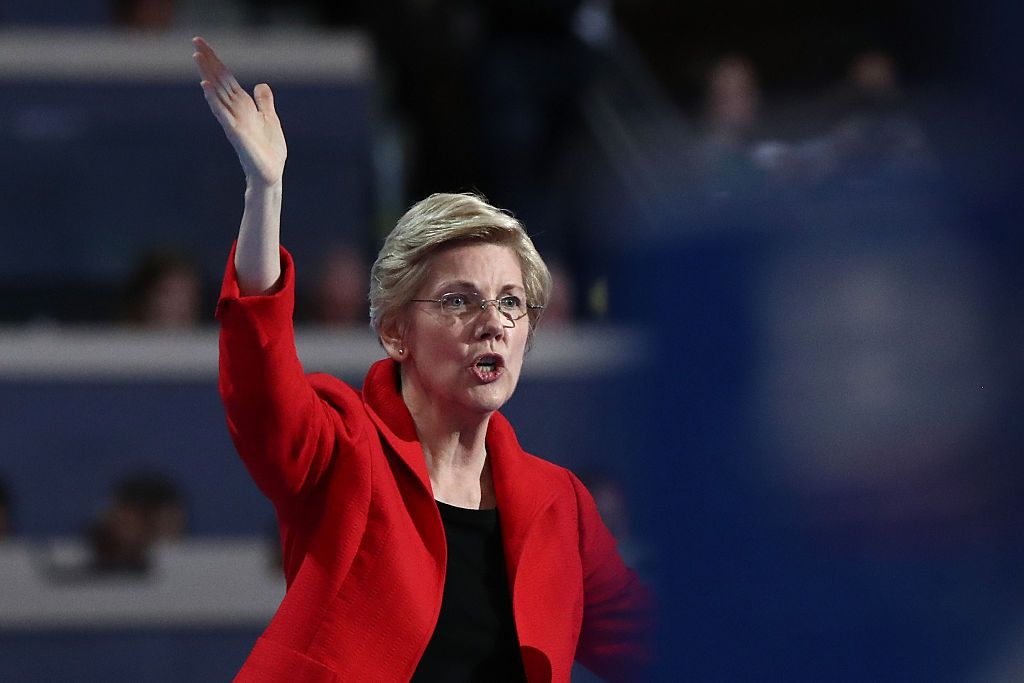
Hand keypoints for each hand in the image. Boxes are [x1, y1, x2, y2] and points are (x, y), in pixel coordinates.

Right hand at [192, 36, 286, 187]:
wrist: (270, 173)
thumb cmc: (268, 150)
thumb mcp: (270, 120)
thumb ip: (264, 102)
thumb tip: (260, 84)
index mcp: (242, 106)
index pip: (226, 78)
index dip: (216, 61)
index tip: (202, 44)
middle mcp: (234, 110)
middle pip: (219, 80)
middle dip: (209, 61)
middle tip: (195, 41)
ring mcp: (233, 121)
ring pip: (217, 93)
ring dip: (207, 74)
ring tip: (197, 56)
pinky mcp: (235, 133)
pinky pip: (222, 114)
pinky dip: (214, 100)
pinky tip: (206, 87)